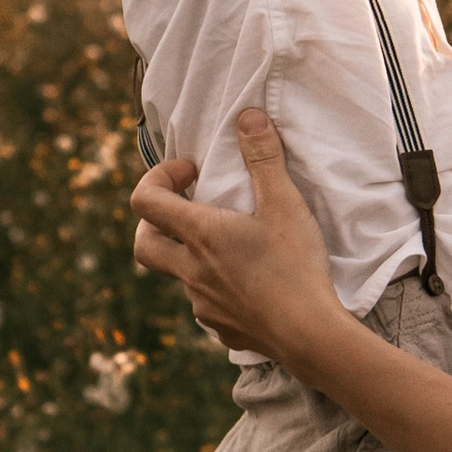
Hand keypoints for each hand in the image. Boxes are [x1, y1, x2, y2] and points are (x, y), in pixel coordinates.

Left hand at [132, 110, 337, 367]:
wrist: (309, 335)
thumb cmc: (296, 266)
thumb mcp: (285, 204)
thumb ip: (264, 158)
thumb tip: (247, 116)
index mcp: (200, 235)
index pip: (144, 200)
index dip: (158, 177)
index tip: (191, 173)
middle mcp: (190, 271)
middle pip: (142, 244)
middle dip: (156, 221)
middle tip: (190, 209)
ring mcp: (201, 304)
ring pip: (178, 275)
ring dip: (192, 255)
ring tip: (232, 247)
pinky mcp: (220, 327)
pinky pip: (204, 303)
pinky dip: (216, 287)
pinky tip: (249, 284)